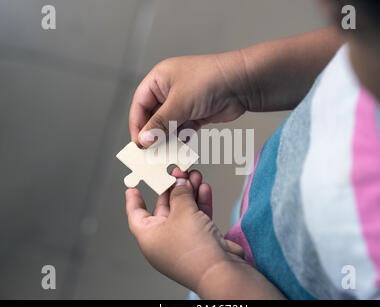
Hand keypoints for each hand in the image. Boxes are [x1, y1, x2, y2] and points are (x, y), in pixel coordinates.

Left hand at [125, 169, 244, 292]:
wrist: (220, 271)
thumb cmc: (194, 251)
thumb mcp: (182, 212)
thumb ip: (180, 193)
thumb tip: (180, 182)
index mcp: (149, 238)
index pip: (136, 215)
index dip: (134, 201)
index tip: (133, 188)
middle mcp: (165, 241)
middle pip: (164, 209)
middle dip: (172, 189)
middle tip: (177, 172)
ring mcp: (184, 241)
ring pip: (184, 211)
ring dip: (190, 192)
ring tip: (194, 175)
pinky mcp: (202, 241)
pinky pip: (199, 217)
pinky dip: (201, 202)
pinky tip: (204, 188)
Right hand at [129, 53, 250, 146]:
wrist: (243, 83)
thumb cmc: (210, 80)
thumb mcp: (179, 102)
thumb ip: (160, 123)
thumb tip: (144, 140)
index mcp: (159, 79)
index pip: (140, 104)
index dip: (137, 124)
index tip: (138, 143)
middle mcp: (169, 90)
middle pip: (153, 116)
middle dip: (151, 134)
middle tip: (149, 153)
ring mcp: (183, 102)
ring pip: (168, 125)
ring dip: (165, 139)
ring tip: (162, 155)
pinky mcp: (196, 114)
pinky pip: (182, 130)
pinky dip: (179, 140)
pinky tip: (177, 150)